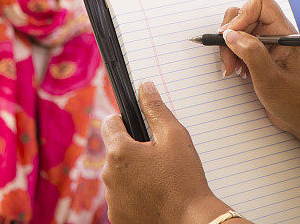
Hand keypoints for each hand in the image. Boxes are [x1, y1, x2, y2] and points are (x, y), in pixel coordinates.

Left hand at [101, 82, 231, 222]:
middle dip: (133, 150)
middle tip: (158, 157)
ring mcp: (111, 199)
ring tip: (159, 178)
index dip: (124, 121)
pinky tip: (154, 195)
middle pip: (115, 151)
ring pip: (118, 175)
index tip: (138, 127)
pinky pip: (121, 197)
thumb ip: (156, 109)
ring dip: (132, 173)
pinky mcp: (117, 217)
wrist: (191, 220)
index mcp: (120, 152)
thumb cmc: (185, 179)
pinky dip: (134, 194)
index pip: (109, 123)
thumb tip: (144, 87)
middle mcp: (109, 175)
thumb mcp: (175, 136)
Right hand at [217, 0, 299, 153]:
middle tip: (230, 63)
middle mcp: (275, 32)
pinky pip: (239, 45)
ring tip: (234, 71)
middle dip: (230, 36)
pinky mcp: (259, 54)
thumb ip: (251, 54)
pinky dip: (233, 56)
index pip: (260, 2)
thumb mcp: (271, 80)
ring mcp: (266, 43)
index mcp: (284, 31)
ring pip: (237, 31)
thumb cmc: (296, 101)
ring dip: (229, 49)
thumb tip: (230, 34)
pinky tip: (239, 73)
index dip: (242, 15)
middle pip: (243, 15)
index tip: (231, 38)